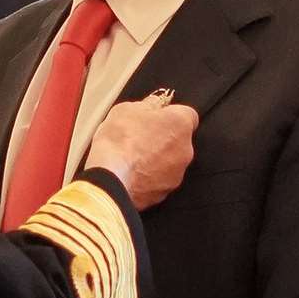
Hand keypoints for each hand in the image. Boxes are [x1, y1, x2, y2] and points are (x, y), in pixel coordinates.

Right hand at [87, 92, 198, 209]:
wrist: (111, 178)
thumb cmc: (119, 141)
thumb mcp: (127, 109)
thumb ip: (147, 105)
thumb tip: (154, 105)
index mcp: (180, 124)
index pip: (187, 115)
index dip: (170, 115)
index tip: (156, 117)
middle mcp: (185, 150)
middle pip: (179, 140)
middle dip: (163, 138)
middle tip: (139, 138)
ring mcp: (177, 173)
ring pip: (170, 162)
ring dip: (156, 159)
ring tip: (132, 158)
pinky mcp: (165, 193)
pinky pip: (159, 180)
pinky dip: (149, 177)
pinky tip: (131, 173)